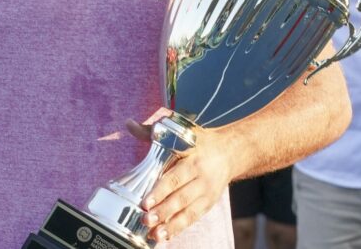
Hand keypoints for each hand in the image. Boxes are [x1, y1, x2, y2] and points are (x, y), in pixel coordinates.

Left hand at [127, 117, 233, 243]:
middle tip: (146, 220)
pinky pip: (194, 218)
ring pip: (189, 212)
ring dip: (171, 225)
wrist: (231, 151)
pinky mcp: (209, 203)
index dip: (160, 191)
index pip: (175, 178)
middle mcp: (202, 179)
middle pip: (181, 198)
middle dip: (163, 211)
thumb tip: (129, 125)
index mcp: (194, 161)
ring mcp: (207, 193)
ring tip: (156, 235)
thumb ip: (153, 132)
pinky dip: (180, 227)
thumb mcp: (181, 134)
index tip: (146, 202)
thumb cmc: (201, 142)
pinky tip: (167, 235)